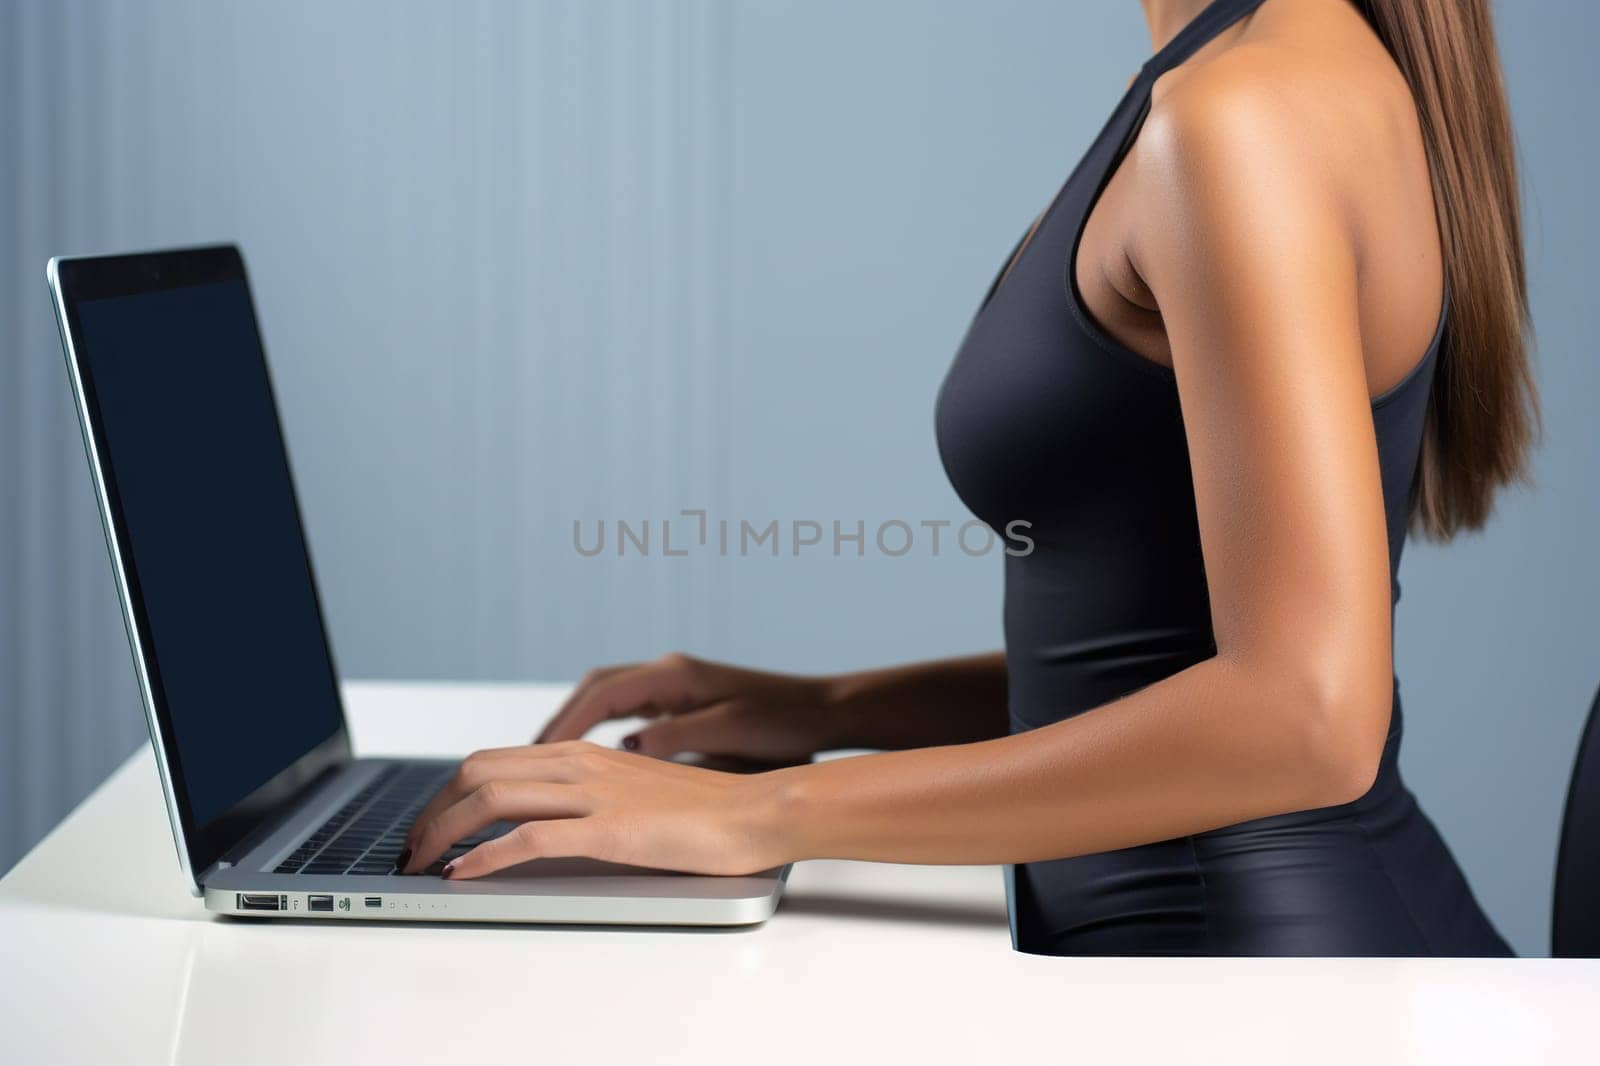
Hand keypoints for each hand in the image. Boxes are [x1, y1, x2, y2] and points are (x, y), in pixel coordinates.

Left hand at [399, 741, 787, 878]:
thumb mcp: (636, 793)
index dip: (449, 792)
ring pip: (492, 797)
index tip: (431, 825)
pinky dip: (484, 856)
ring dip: (442, 832)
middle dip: (431, 810)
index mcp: (587, 753)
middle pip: (478, 771)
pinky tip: (463, 874)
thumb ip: (593, 798)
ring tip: (421, 863)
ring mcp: (594, 794)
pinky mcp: (610, 829)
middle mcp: (582, 764)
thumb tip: (550, 819)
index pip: (494, 760)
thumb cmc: (710, 808)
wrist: (759, 810)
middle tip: (413, 848)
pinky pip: (529, 838)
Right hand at [535, 653, 837, 761]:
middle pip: (591, 690)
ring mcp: (671, 684)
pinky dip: (593, 729)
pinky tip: (582, 758)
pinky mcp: (678, 700)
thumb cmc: (785, 724)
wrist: (823, 713)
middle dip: (554, 723)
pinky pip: (621, 709)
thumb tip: (628, 746)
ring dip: (570, 725)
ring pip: (602, 697)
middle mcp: (666, 672)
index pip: (601, 695)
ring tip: (539, 761)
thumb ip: (678, 738)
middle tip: (520, 760)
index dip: (564, 724)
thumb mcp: (731, 733)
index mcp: (675, 676)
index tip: (538, 753)